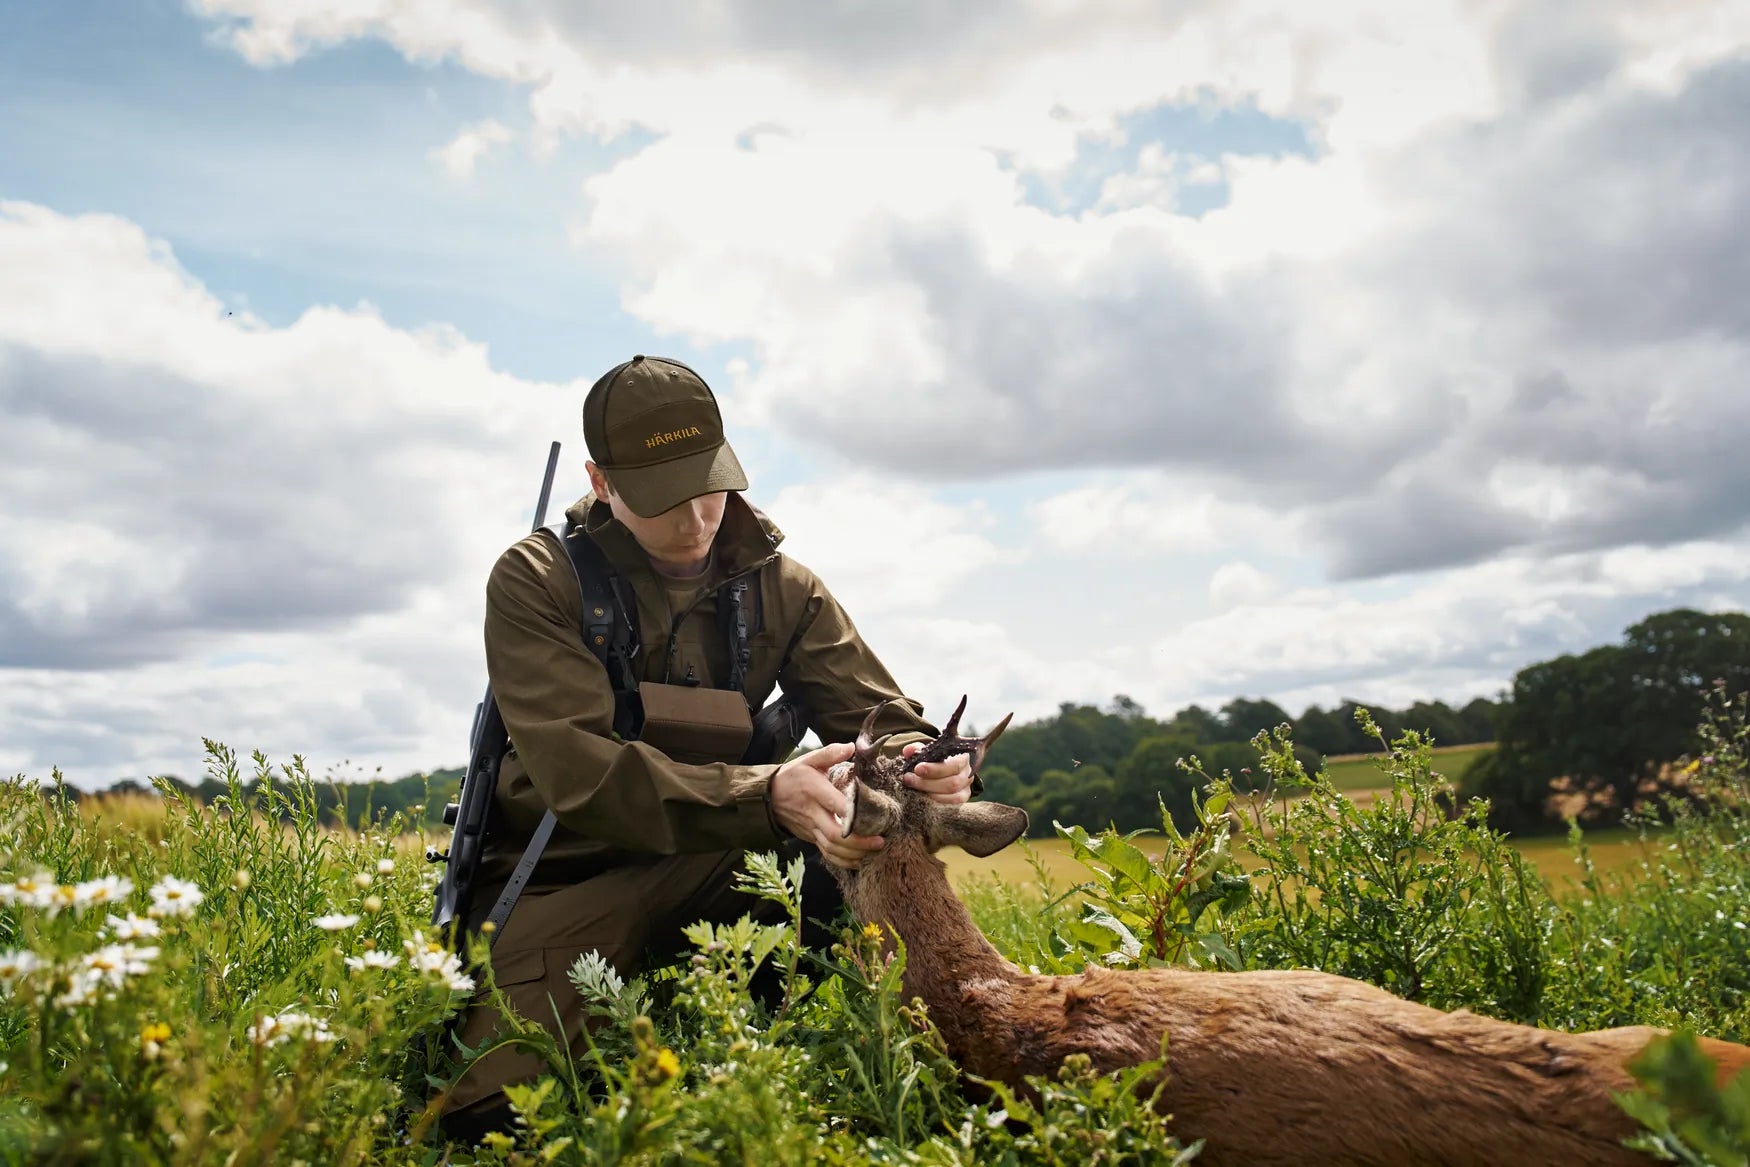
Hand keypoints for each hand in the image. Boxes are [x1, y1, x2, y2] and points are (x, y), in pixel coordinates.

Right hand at [768, 742, 885, 867]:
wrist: (769, 796)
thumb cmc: (793, 776)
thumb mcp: (809, 760)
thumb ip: (830, 753)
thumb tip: (852, 747)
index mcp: (815, 791)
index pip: (836, 806)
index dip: (854, 815)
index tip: (875, 816)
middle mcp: (813, 813)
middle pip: (836, 835)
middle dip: (860, 842)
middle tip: (880, 841)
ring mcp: (811, 828)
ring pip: (832, 848)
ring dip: (854, 854)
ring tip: (874, 851)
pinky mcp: (810, 838)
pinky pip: (826, 854)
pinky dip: (843, 860)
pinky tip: (858, 860)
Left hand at [900, 743, 975, 804]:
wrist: (943, 770)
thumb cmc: (934, 759)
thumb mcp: (927, 751)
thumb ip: (918, 750)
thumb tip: (908, 751)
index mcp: (963, 758)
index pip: (953, 765)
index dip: (935, 769)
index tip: (917, 769)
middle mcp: (967, 774)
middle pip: (952, 783)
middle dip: (927, 782)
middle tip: (908, 779)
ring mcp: (966, 789)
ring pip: (951, 796)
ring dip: (929, 794)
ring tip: (912, 789)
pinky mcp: (961, 800)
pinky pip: (951, 805)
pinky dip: (935, 802)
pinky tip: (922, 798)